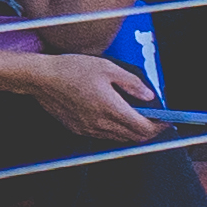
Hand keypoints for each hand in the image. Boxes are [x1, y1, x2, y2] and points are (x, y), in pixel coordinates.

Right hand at [20, 45, 161, 139]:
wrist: (40, 78)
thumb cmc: (71, 69)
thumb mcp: (106, 68)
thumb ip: (131, 83)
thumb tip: (150, 96)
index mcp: (111, 109)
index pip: (144, 128)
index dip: (159, 127)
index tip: (166, 120)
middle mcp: (101, 123)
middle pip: (135, 137)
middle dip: (149, 130)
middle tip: (154, 119)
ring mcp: (89, 129)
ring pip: (121, 138)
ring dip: (132, 131)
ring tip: (135, 117)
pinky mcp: (79, 130)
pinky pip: (105, 136)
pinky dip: (116, 130)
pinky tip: (114, 117)